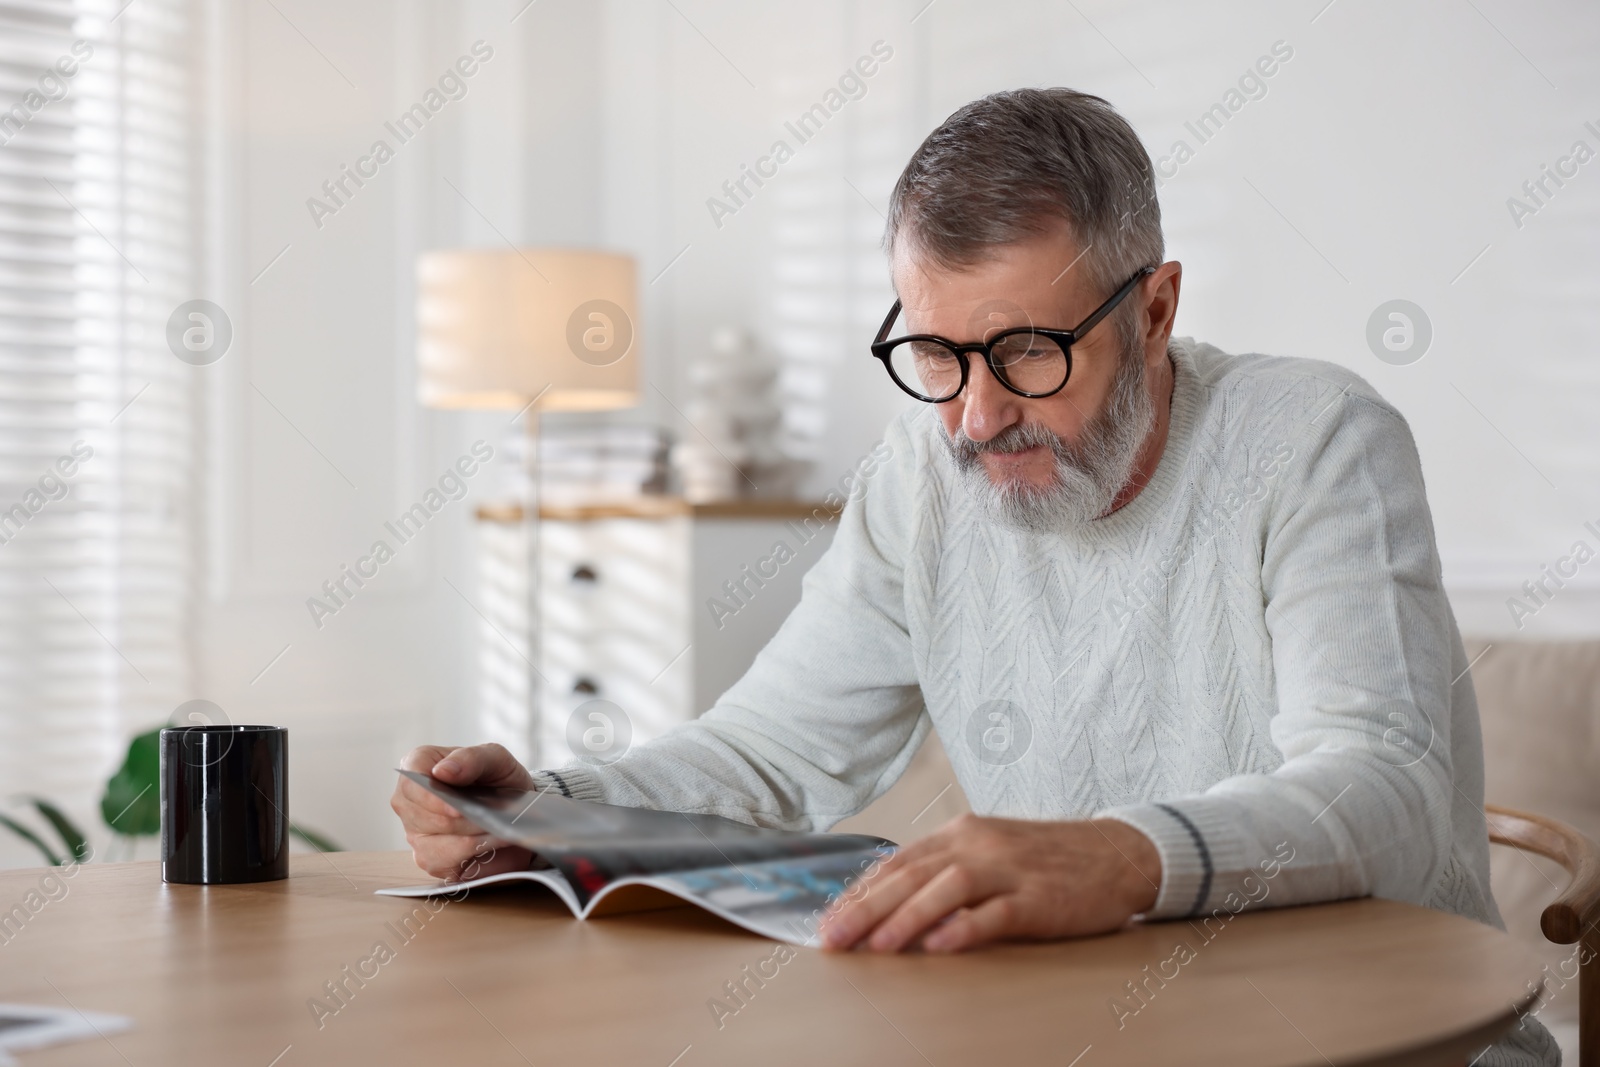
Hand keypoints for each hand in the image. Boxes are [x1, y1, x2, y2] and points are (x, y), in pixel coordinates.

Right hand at [390, 743, 538, 880]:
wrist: (514, 806)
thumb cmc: (496, 777)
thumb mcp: (494, 758)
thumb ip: (470, 759)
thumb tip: (443, 771)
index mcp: (417, 767)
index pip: (411, 783)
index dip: (432, 798)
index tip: (458, 809)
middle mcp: (409, 803)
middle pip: (423, 819)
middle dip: (462, 821)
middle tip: (491, 818)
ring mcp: (416, 834)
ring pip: (434, 846)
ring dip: (471, 841)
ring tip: (497, 831)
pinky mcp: (430, 860)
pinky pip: (445, 866)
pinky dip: (473, 857)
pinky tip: (491, 845)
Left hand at [817, 814, 1161, 952]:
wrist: (1117, 852)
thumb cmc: (1046, 859)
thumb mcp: (989, 852)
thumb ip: (945, 870)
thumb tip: (891, 899)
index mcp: (962, 833)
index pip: (899, 862)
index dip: (860, 892)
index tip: (828, 920)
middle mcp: (980, 845)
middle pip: (913, 875)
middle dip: (866, 908)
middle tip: (833, 938)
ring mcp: (1011, 869)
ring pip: (947, 889)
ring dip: (907, 918)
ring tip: (876, 946)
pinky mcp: (1040, 897)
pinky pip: (997, 912)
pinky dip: (966, 927)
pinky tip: (941, 945)